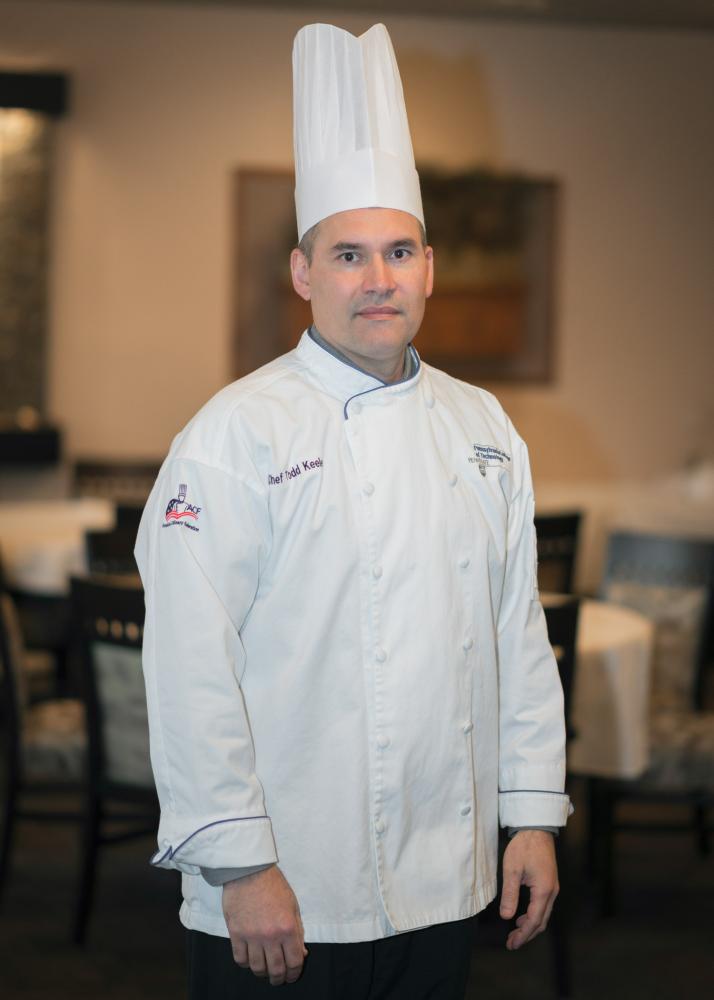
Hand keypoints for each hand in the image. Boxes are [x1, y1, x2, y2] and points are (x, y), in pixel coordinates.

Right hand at [222, 866, 306, 985]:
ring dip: (262, 973)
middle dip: (279, 978)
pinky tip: (249, 959)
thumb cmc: (273, 885)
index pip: (294, 961)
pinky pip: (240, 959)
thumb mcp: (293, 905)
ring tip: (264, 970)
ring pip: (257, 968)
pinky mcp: (236, 933)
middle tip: (278, 979)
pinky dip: (245, 963)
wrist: (249, 871)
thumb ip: (298, 931)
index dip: (294, 974)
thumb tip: (301, 953)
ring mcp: (252, 936)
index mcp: (288, 928)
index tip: (292, 976)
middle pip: (276, 969)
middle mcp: (271, 935)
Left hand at [499, 830, 558, 950]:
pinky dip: (534, 915)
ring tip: (515, 932)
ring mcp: (552, 887)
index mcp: (543, 890)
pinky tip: (522, 916)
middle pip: (541, 922)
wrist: (536, 828)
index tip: (511, 944)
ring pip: (543, 914)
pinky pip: (543, 905)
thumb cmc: (524, 846)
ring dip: (530, 926)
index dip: (523, 935)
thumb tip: (506, 916)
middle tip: (511, 943)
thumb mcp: (512, 870)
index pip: (534, 921)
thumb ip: (509, 894)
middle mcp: (551, 891)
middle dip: (526, 935)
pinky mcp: (549, 882)